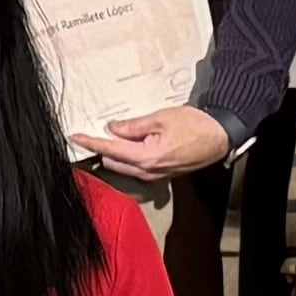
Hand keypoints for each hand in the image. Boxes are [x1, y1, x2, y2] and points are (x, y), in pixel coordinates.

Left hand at [79, 106, 232, 185]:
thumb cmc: (194, 125)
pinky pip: (137, 168)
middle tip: (95, 131)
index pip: (110, 149)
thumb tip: (112, 128)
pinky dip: (129, 156)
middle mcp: (148, 172)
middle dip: (102, 148)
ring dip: (116, 153)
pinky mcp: (162, 175)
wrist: (219, 136)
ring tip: (113, 135)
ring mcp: (155, 176)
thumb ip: (133, 126)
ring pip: (125, 166)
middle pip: (114, 162)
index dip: (91, 142)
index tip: (76, 137)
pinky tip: (131, 143)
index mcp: (146, 158)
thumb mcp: (160, 118)